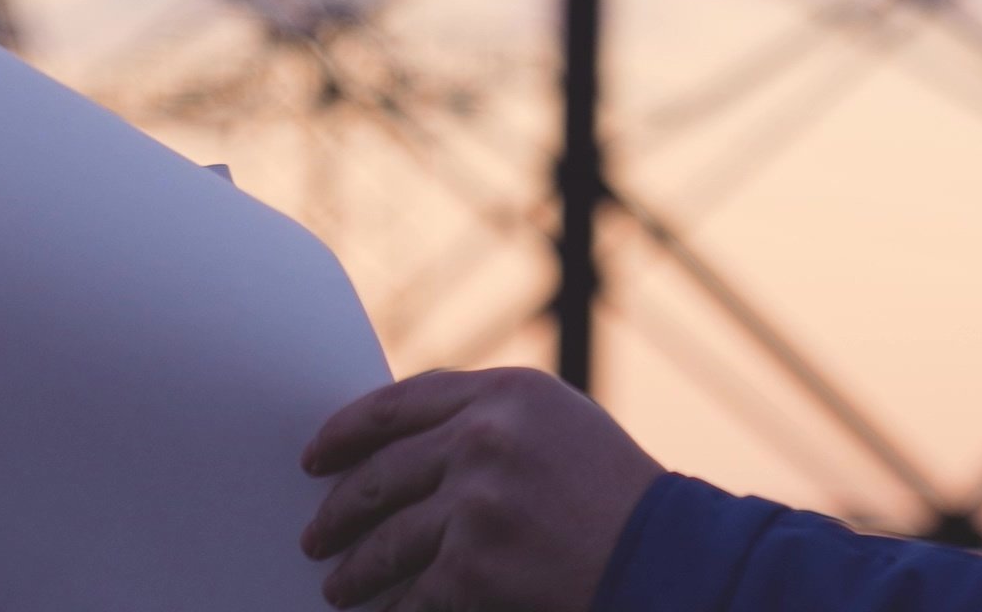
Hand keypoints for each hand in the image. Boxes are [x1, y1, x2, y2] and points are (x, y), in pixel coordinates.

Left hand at [301, 367, 666, 611]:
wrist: (666, 558)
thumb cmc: (617, 495)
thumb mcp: (560, 426)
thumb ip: (490, 420)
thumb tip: (402, 448)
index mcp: (506, 392)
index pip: (398, 404)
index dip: (346, 432)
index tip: (315, 456)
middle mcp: (485, 437)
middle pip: (382, 474)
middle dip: (340, 510)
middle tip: (316, 534)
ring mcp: (478, 502)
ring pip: (389, 540)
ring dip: (356, 571)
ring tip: (339, 587)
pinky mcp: (476, 565)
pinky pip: (415, 593)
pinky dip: (396, 610)